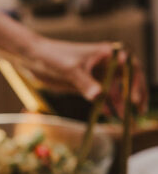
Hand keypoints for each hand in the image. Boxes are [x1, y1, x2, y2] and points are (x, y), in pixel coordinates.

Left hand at [22, 35, 147, 111]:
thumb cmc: (53, 56)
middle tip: (139, 110)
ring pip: (115, 90)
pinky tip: (112, 117)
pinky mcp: (87, 85)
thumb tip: (98, 96)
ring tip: (128, 119)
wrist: (34, 58)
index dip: (134, 82)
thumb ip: (84, 82)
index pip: (129, 67)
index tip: (133, 97)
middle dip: (134, 94)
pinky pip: (102, 97)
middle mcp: (106, 64)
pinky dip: (107, 106)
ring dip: (122, 104)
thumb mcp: (70, 69)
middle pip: (127, 80)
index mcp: (106, 54)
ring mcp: (97, 75)